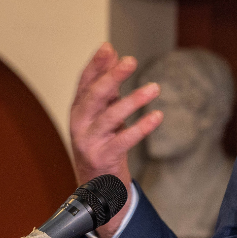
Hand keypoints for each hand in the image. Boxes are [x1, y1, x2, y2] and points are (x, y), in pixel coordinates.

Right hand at [69, 43, 162, 236]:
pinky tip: (157, 116)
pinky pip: (124, 140)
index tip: (109, 47)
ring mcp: (89, 142)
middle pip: (94, 95)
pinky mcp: (103, 159)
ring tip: (155, 88)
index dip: (96, 65)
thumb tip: (113, 54)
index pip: (84, 83)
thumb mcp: (103, 116)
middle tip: (131, 61)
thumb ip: (108, 89)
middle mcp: (79, 125)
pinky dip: (141, 127)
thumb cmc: (102, 147)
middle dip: (112, 76)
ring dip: (133, 100)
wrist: (97, 190)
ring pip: (109, 116)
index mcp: (78, 111)